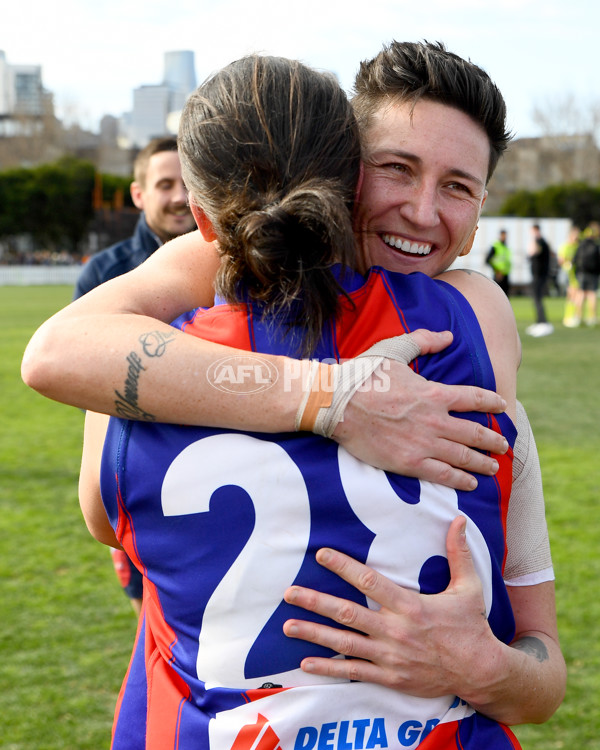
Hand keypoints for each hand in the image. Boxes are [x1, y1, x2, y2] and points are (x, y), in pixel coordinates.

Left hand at [283, 517, 497, 698]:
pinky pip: (354, 672)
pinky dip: (328, 669)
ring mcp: (390, 657)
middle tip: (289, 593)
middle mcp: (395, 631)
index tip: (321, 554)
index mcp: (410, 606)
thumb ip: (458, 553)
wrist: (480, 672)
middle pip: (347, 613)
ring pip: (344, 644)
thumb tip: (459, 519)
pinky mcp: (389, 677)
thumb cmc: (471, 626)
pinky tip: (305, 663)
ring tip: (287, 626)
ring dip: (314, 634)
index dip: (344, 567)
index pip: (370, 582)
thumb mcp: (469, 587)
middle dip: (316, 602)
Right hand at [333, 329, 507, 490]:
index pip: (474, 398)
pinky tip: (471, 483)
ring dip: (482, 462)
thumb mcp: (394, 350)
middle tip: (503, 446)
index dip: (492, 403)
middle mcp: (435, 420)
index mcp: (434, 393)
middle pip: (475, 432)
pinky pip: (443, 474)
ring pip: (463, 456)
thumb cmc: (363, 376)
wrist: (337, 404)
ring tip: (493, 467)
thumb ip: (423, 342)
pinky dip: (461, 480)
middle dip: (493, 440)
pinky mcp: (409, 462)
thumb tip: (447, 336)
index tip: (502, 407)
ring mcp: (423, 443)